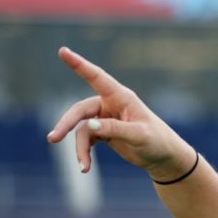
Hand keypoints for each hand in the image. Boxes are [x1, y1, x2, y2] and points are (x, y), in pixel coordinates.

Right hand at [48, 47, 193, 180]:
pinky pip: (86, 140)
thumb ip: (114, 129)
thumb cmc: (158, 142)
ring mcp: (105, 118)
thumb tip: (88, 126)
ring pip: (82, 129)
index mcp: (121, 97)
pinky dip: (84, 153)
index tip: (63, 51)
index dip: (79, 64)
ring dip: (80, 148)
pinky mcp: (103, 132)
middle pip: (80, 111)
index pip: (97, 77)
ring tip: (84, 166)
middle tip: (53, 138)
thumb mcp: (138, 136)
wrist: (165, 158)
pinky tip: (86, 167)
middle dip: (66, 124)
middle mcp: (110, 104)